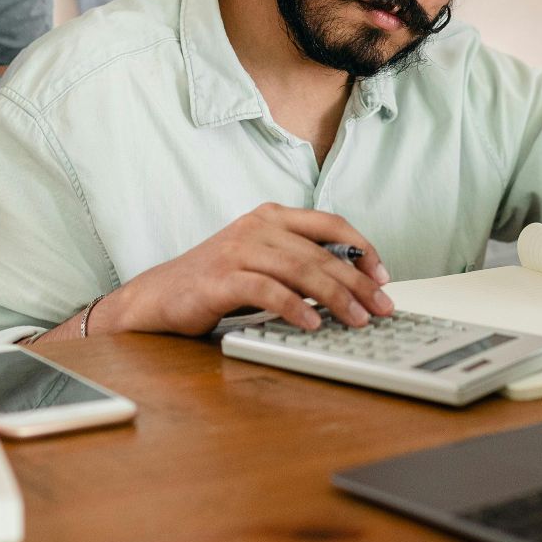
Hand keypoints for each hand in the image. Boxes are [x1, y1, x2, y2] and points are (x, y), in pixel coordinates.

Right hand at [99, 204, 393, 335]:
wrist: (158, 296)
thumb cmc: (214, 282)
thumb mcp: (261, 262)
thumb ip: (297, 263)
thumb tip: (351, 284)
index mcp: (270, 217)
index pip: (329, 223)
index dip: (361, 247)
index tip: (383, 276)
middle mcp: (256, 227)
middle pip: (320, 252)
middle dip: (357, 282)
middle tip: (381, 307)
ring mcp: (237, 250)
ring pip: (300, 270)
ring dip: (335, 297)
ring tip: (357, 320)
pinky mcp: (220, 278)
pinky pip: (267, 291)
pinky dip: (295, 308)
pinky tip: (312, 324)